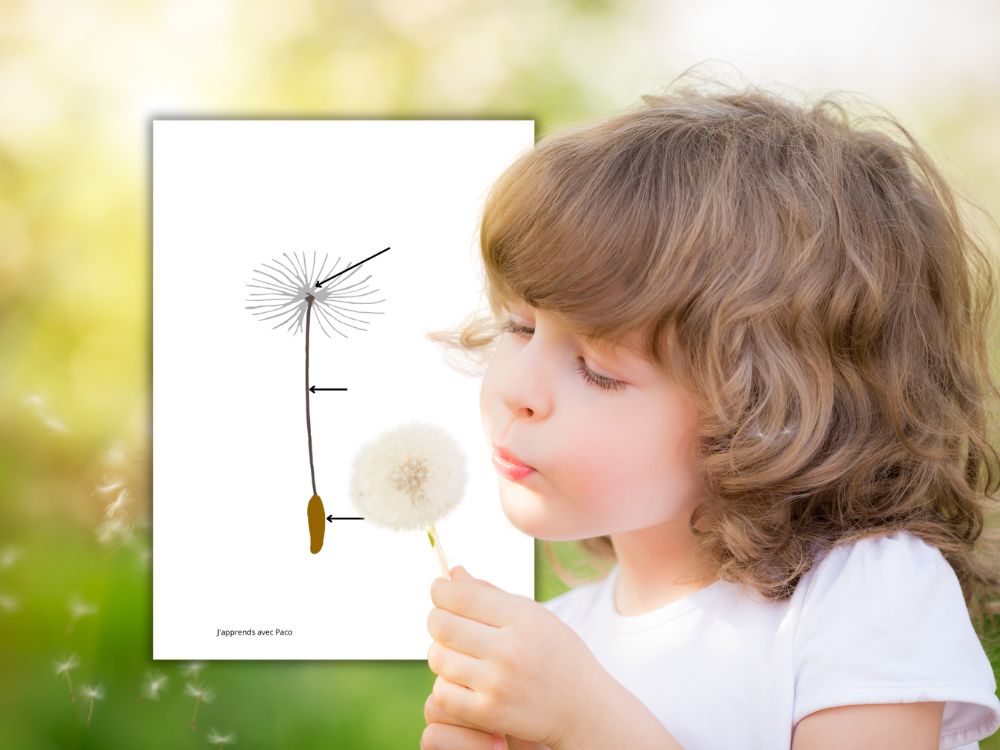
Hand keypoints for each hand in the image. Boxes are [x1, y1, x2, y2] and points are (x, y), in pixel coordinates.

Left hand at [426, 565, 604, 747]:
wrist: (584, 708)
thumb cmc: (557, 654)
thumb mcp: (535, 615)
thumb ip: (491, 594)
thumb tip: (452, 574)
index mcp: (522, 619)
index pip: (461, 597)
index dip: (440, 590)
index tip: (439, 589)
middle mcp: (509, 650)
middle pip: (443, 625)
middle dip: (436, 618)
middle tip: (443, 619)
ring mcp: (498, 684)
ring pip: (438, 658)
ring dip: (440, 651)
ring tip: (455, 650)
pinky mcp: (490, 714)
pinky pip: (443, 692)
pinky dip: (445, 684)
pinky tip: (460, 679)